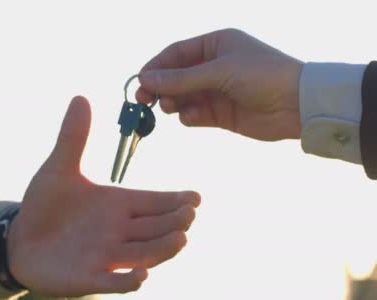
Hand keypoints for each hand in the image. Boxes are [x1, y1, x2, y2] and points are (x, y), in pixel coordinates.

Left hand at [7, 96, 200, 296]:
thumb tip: (80, 96)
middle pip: (156, 228)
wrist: (18, 240)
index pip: (154, 201)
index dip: (175, 200)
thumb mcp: (59, 169)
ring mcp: (106, 257)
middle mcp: (118, 231)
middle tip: (189, 214)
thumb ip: (73, 138)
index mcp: (117, 204)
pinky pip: (112, 283)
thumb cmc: (44, 205)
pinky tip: (139, 277)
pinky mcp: (88, 278)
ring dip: (162, 249)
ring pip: (143, 254)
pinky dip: (126, 282)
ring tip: (180, 240)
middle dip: (175, 222)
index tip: (196, 196)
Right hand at [137, 28, 303, 140]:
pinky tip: (192, 117)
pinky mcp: (221, 115)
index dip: (156, 67)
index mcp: (215, 45)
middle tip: (143, 100)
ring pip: (183, 97)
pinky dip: (189, 117)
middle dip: (160, 88)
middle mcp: (214, 66)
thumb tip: (144, 78)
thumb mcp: (218, 71)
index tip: (139, 81)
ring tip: (170, 108)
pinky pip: (195, 115)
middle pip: (176, 77)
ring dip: (173, 103)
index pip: (176, 54)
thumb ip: (180, 78)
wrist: (298, 105)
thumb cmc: (261, 76)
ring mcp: (217, 91)